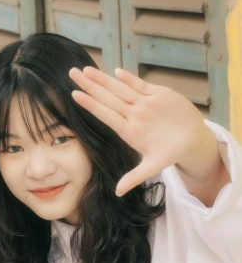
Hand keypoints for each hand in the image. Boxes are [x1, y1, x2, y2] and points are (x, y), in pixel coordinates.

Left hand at [69, 66, 209, 195]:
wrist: (191, 139)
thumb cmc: (171, 153)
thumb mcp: (154, 166)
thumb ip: (135, 176)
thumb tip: (118, 192)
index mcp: (128, 130)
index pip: (105, 114)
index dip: (90, 104)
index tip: (74, 95)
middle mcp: (132, 115)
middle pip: (107, 97)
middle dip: (90, 85)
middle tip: (71, 72)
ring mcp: (143, 103)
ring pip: (120, 89)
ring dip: (103, 79)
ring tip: (86, 69)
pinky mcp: (157, 94)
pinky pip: (140, 85)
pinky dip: (129, 79)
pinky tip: (116, 72)